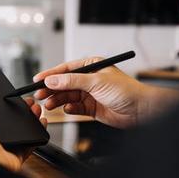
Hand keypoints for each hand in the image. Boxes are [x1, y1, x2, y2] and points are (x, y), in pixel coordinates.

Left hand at [0, 88, 45, 171]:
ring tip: (36, 108)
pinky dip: (37, 133)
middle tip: (28, 100)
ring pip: (20, 131)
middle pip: (7, 120)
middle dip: (19, 108)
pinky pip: (29, 143)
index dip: (0, 103)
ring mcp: (2, 146)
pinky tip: (41, 122)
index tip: (10, 94)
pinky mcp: (15, 155)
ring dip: (30, 118)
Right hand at [32, 57, 178, 127]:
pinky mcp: (90, 108)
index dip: (50, 75)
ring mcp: (89, 94)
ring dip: (57, 100)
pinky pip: (74, 107)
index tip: (37, 80)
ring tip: (49, 105)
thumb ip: (71, 81)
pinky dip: (69, 108)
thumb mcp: (95, 82)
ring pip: (67, 96)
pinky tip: (66, 109)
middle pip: (63, 84)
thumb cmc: (127, 91)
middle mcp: (89, 79)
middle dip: (51, 89)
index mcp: (91, 66)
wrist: (142, 111)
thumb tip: (52, 80)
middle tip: (39, 94)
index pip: (65, 69)